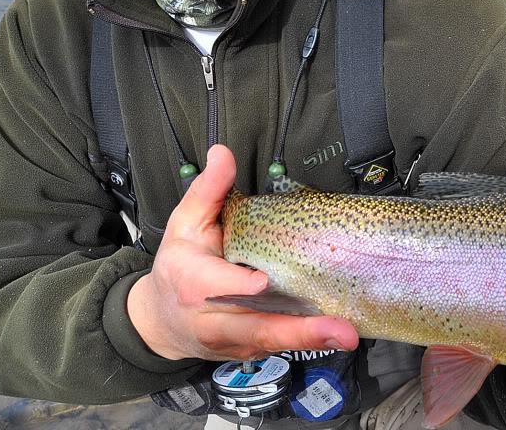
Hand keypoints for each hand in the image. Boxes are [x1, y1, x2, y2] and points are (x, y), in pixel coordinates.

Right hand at [126, 145, 358, 360]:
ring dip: (311, 340)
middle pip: (257, 327)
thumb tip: (223, 154)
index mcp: (194, 283)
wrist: (160, 320)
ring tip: (346, 334)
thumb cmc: (178, 266)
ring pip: (271, 343)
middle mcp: (214, 319)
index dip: (240, 286)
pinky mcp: (249, 350)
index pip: (218, 287)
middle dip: (298, 331)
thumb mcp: (186, 222)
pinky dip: (306, 342)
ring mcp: (234, 341)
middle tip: (339, 330)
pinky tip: (335, 334)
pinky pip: (278, 347)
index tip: (263, 282)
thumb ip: (208, 189)